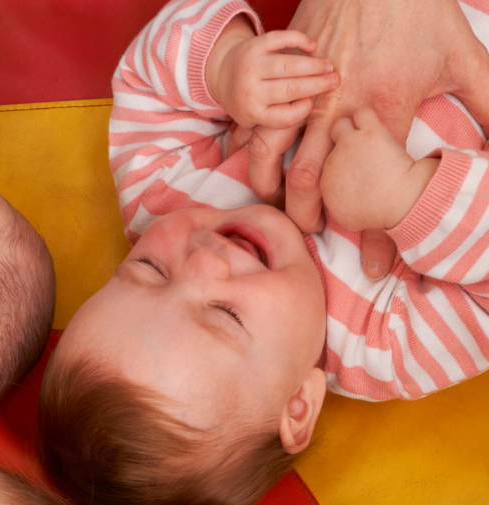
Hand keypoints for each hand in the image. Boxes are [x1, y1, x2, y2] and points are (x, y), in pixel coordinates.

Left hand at [206, 18, 335, 130]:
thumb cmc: (246, 101)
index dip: (303, 110)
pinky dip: (299, 40)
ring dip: (314, 65)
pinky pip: (281, 39)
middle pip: (290, 89)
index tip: (315, 103)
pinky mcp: (255, 45)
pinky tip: (312, 46)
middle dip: (317, 84)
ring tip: (329, 66)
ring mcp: (251, 67)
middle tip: (336, 81)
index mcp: (252, 113)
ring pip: (289, 65)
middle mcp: (250, 91)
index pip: (283, 116)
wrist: (223, 74)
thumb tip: (290, 157)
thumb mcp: (251, 121)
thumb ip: (268, 130)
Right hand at [268, 0, 488, 277]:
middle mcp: (337, 109)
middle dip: (307, 219)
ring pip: (273, 157)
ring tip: (280, 206)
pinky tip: (256, 165)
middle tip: (315, 235)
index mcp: (383, 110)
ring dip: (272, 189)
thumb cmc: (420, 9)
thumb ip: (487, 103)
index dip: (379, 236)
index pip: (380, 188)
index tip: (380, 267)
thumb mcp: (464, 55)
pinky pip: (257, 123)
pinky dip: (252, 150)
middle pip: (310, 183)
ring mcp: (306, 93)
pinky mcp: (286, 77)